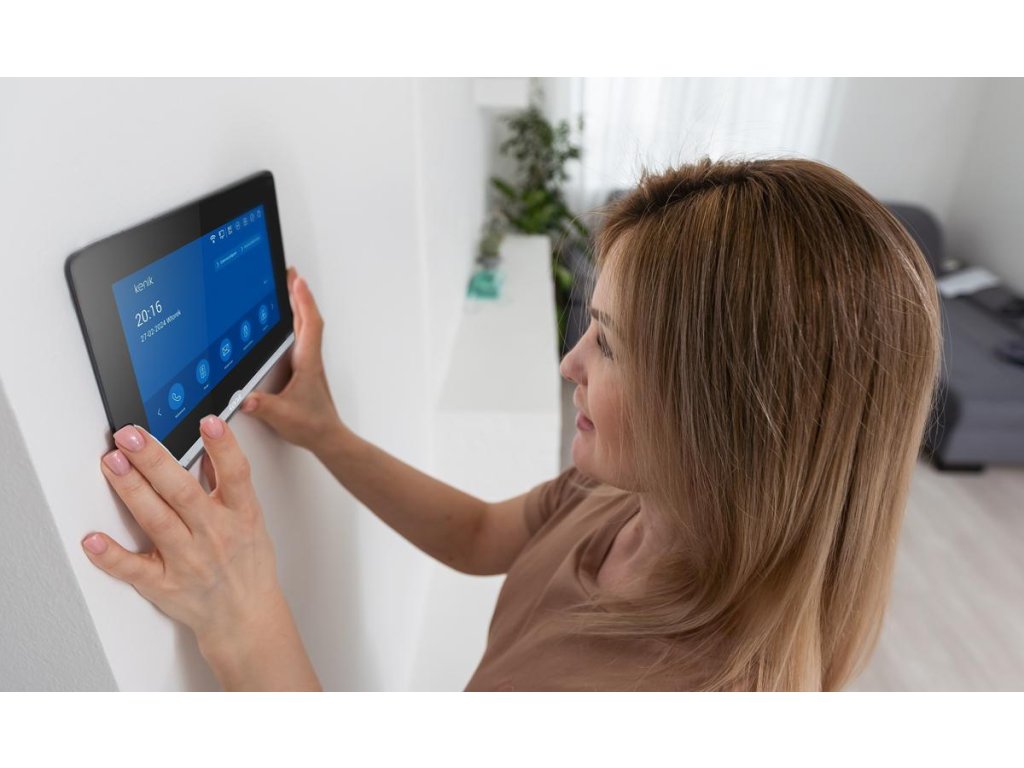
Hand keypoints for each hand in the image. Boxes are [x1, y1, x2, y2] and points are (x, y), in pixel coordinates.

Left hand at [82, 417, 286, 657]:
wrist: (245, 616)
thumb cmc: (247, 566)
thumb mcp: (250, 519)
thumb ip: (228, 484)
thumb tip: (211, 447)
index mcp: (240, 516)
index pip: (236, 475)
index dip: (225, 447)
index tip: (209, 422)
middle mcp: (214, 536)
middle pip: (183, 492)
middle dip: (155, 460)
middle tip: (131, 436)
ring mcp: (188, 561)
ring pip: (156, 522)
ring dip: (132, 491)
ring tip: (113, 463)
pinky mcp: (165, 585)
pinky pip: (134, 570)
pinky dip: (112, 557)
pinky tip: (93, 540)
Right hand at [241, 267, 342, 453]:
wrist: (327, 437)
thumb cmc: (312, 426)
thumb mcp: (283, 416)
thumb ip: (264, 407)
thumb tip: (245, 398)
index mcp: (307, 362)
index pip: (308, 323)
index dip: (303, 300)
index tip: (296, 279)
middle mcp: (310, 358)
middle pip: (307, 317)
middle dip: (298, 293)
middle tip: (289, 272)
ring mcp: (309, 362)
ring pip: (305, 326)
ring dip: (298, 305)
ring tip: (289, 287)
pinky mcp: (305, 368)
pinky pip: (301, 337)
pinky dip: (296, 321)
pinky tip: (287, 320)